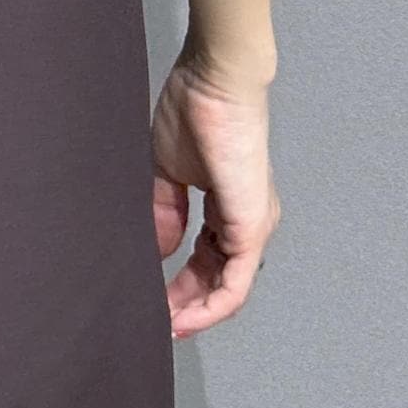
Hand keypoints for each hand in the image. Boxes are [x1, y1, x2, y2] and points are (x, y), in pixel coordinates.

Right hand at [150, 53, 280, 340]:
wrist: (215, 82)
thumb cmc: (195, 111)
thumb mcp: (167, 171)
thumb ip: (164, 213)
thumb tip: (161, 251)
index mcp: (226, 204)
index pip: (207, 257)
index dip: (181, 283)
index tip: (154, 301)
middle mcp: (246, 220)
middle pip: (219, 278)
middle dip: (186, 303)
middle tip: (157, 319)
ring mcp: (252, 226)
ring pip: (230, 288)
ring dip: (197, 311)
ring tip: (167, 324)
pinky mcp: (251, 227)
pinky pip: (235, 283)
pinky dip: (211, 305)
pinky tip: (185, 316)